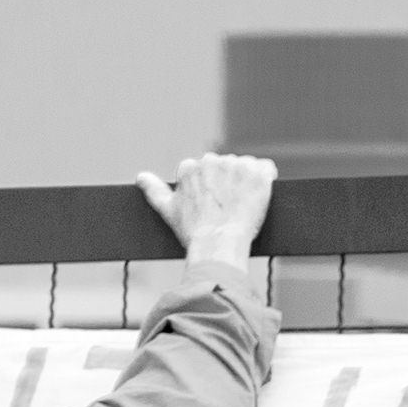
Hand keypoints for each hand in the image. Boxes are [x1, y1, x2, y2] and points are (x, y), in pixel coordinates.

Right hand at [139, 152, 277, 265]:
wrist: (219, 246)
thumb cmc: (194, 232)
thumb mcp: (169, 210)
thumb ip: (154, 190)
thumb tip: (141, 177)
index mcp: (190, 167)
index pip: (208, 172)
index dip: (214, 190)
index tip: (215, 206)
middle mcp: (212, 160)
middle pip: (227, 168)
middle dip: (231, 185)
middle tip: (229, 209)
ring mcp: (236, 165)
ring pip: (246, 169)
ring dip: (248, 184)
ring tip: (243, 207)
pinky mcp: (258, 173)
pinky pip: (267, 170)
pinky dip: (266, 182)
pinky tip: (259, 198)